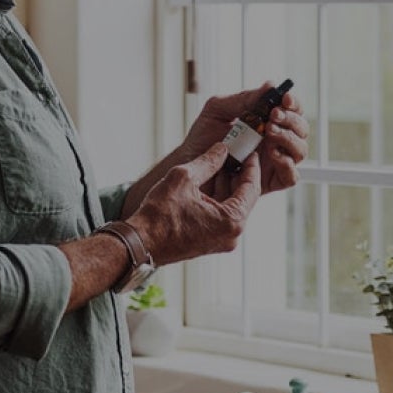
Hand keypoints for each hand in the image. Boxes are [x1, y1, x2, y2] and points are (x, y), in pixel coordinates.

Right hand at [126, 143, 260, 265]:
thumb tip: (222, 149)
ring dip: (226, 187)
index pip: (252, 188)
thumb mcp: (184, 177)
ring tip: (218, 166)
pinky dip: (217, 200)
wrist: (140, 243)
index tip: (252, 152)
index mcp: (232, 221)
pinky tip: (208, 184)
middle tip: (235, 155)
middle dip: (237, 176)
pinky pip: (220, 217)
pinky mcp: (209, 243)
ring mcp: (221, 242)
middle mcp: (231, 235)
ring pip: (231, 208)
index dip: (252, 167)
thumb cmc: (159, 215)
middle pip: (243, 199)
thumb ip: (208, 161)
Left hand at [181, 83, 307, 193]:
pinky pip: (291, 177)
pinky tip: (272, 154)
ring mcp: (273, 163)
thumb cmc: (202, 138)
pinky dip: (287, 164)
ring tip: (269, 132)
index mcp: (266, 122)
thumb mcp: (217, 111)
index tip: (284, 98)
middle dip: (291, 120)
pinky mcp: (269, 183)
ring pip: (300, 151)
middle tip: (273, 116)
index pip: (292, 110)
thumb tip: (270, 85)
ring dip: (289, 139)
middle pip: (301, 129)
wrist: (188, 166)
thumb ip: (243, 99)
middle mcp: (274, 142)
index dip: (293, 103)